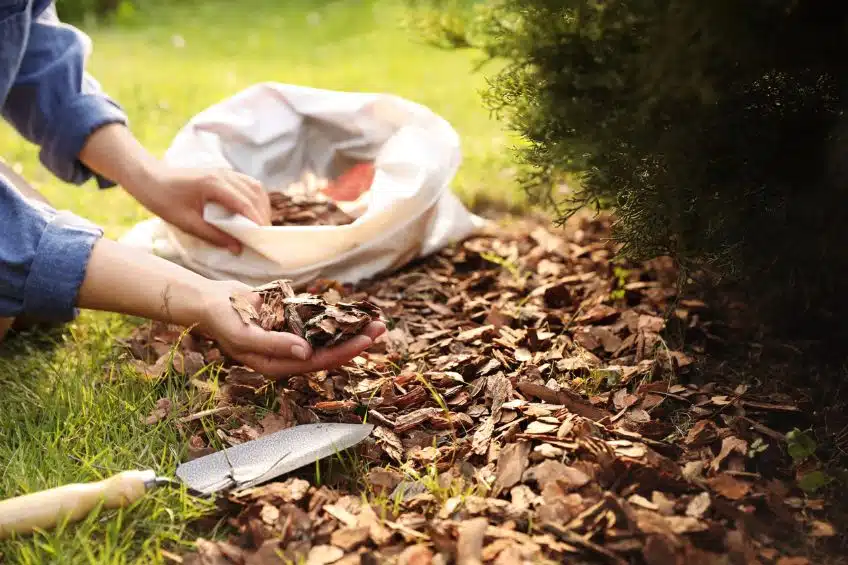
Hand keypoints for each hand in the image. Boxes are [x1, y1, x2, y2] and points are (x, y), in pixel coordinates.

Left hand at [129, 166, 271, 253]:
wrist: (150, 179)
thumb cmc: (164, 200)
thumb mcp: (186, 223)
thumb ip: (213, 235)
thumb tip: (238, 248)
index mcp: (213, 184)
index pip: (244, 203)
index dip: (257, 221)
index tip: (264, 238)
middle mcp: (223, 174)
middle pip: (254, 194)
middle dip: (263, 215)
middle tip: (264, 237)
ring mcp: (225, 172)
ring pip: (255, 187)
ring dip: (262, 206)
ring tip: (260, 226)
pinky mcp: (224, 174)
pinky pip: (248, 184)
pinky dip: (255, 199)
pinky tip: (253, 213)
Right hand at [196, 281, 385, 376]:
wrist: (210, 301)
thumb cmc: (222, 322)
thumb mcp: (245, 336)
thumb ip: (275, 345)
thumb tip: (307, 352)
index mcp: (279, 364)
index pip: (318, 362)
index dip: (344, 351)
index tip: (365, 340)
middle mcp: (289, 354)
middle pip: (329, 350)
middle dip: (356, 340)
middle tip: (381, 328)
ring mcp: (291, 337)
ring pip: (327, 335)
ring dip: (350, 327)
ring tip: (374, 319)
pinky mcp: (291, 321)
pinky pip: (318, 320)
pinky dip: (335, 315)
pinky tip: (353, 309)